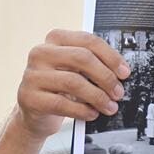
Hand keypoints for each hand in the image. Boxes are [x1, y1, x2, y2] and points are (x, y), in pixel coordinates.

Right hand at [15, 29, 130, 140]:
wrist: (34, 112)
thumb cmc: (60, 89)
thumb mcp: (75, 71)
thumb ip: (93, 66)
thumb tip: (121, 73)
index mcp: (55, 39)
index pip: (88, 41)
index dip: (111, 57)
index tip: (124, 72)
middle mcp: (41, 52)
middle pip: (82, 58)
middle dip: (106, 77)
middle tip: (118, 92)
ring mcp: (33, 74)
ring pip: (73, 82)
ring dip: (97, 97)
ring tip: (109, 107)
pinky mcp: (29, 97)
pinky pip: (62, 103)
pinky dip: (82, 110)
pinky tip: (92, 114)